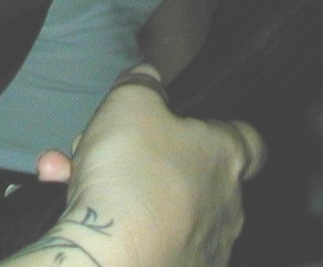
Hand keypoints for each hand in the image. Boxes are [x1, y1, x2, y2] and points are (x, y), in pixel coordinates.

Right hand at [8, 67, 262, 266]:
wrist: (114, 256)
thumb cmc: (133, 169)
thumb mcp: (130, 104)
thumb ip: (142, 84)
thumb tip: (150, 74)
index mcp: (225, 158)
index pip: (250, 141)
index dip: (222, 129)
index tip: (191, 127)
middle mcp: (228, 206)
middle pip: (193, 174)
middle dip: (147, 161)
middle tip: (106, 150)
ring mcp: (207, 248)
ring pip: (162, 206)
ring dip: (122, 190)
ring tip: (72, 178)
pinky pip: (149, 238)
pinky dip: (118, 223)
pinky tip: (75, 210)